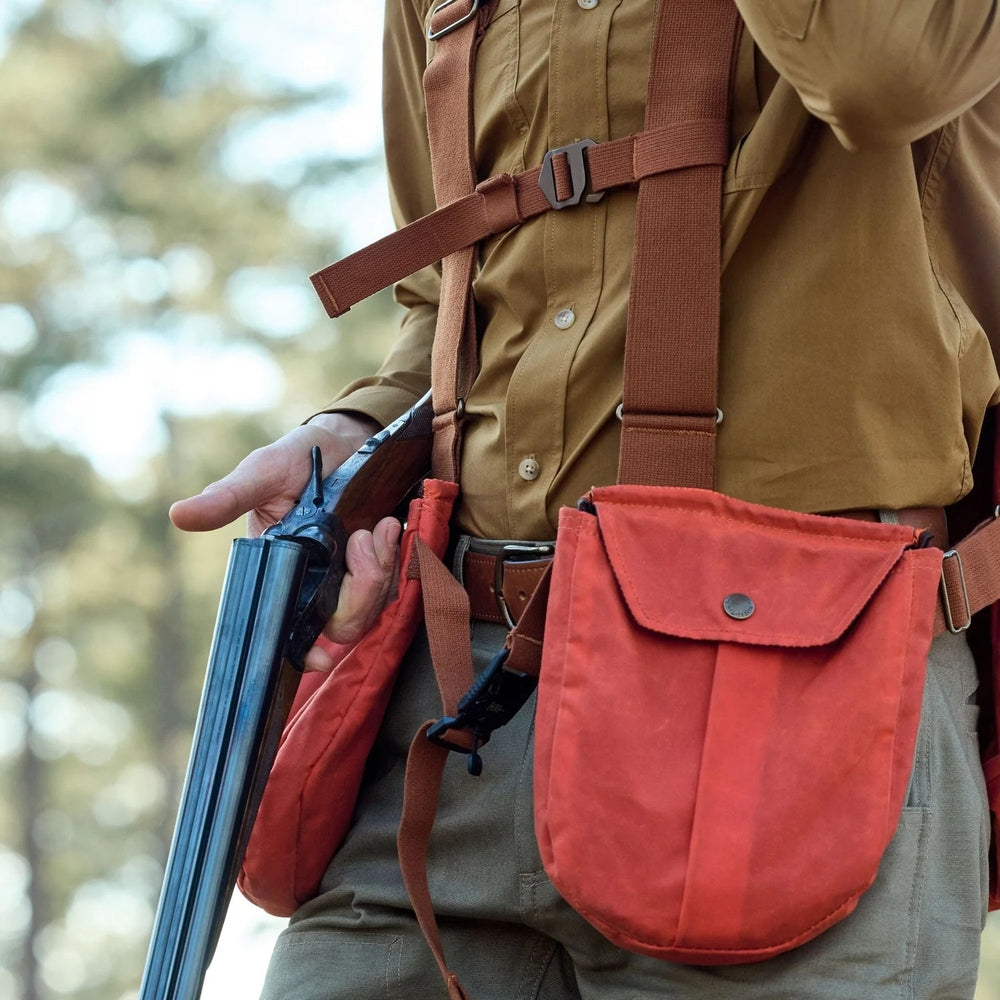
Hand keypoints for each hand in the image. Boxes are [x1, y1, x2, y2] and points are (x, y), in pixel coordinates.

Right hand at [169, 412, 401, 666]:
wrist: (344, 441)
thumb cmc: (294, 459)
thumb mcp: (260, 474)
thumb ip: (226, 498)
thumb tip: (179, 515)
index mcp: (279, 572)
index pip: (288, 628)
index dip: (305, 650)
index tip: (320, 659)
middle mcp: (313, 582)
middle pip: (342, 625)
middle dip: (360, 593)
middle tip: (362, 541)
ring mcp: (346, 576)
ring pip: (371, 606)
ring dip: (380, 568)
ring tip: (377, 528)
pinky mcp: (377, 563)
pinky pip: (393, 583)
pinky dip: (395, 556)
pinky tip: (388, 526)